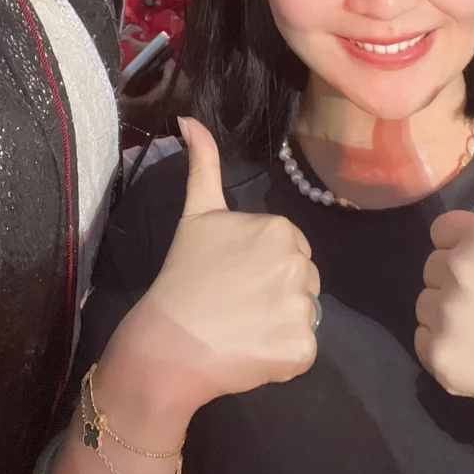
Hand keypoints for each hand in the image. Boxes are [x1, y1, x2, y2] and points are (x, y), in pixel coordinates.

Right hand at [110, 118, 318, 422]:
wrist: (168, 342)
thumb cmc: (183, 275)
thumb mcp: (196, 213)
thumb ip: (203, 163)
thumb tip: (189, 118)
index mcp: (280, 229)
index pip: (290, 248)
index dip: (262, 265)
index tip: (233, 277)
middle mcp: (299, 264)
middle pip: (302, 279)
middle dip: (275, 292)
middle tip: (236, 303)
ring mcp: (303, 309)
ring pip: (304, 314)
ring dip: (279, 324)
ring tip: (242, 328)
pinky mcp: (302, 348)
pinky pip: (303, 349)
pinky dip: (282, 355)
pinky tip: (251, 351)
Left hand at [415, 124, 473, 450]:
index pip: (444, 232)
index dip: (470, 250)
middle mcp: (458, 270)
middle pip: (433, 266)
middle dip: (459, 281)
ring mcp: (447, 316)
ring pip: (425, 303)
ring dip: (449, 317)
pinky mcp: (440, 358)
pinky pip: (423, 342)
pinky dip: (445, 352)